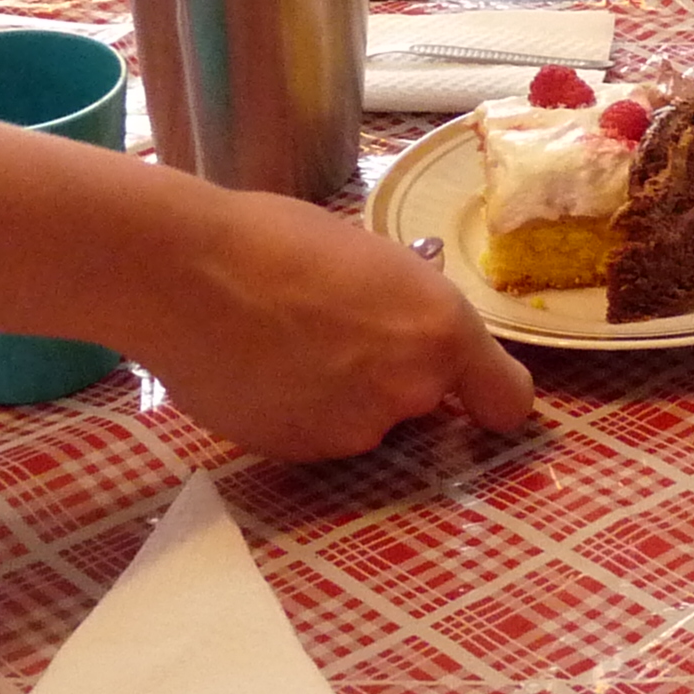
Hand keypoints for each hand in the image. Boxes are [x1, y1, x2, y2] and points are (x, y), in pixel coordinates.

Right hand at [131, 199, 534, 460]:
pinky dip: (296, 413)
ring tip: (285, 344)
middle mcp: (409, 392)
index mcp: (442, 331)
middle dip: (392, 379)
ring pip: (364, 423)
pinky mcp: (297, 454)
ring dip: (340, 397)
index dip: (489, 396)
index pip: (507, 402)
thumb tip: (408, 333)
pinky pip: (313, 437)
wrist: (186, 274)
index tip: (471, 393)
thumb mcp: (374, 258)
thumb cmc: (276, 240)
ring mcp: (351, 432)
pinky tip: (259, 370)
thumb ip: (409, 311)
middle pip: (422, 407)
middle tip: (337, 332)